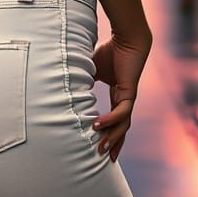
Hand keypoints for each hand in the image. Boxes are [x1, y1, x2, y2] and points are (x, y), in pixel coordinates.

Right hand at [91, 30, 151, 162]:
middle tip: (106, 158)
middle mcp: (125, 99)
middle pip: (122, 127)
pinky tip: (98, 124)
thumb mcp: (91, 68)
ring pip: (123, 124)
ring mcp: (129, 97)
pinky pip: (121, 112)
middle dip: (115, 143)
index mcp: (118, 94)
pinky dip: (110, 120)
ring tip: (101, 148)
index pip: (116, 119)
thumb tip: (67, 84)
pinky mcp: (130, 92)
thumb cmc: (111, 50)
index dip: (110, 132)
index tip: (103, 145)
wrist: (127, 38)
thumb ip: (84, 78)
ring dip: (112, 137)